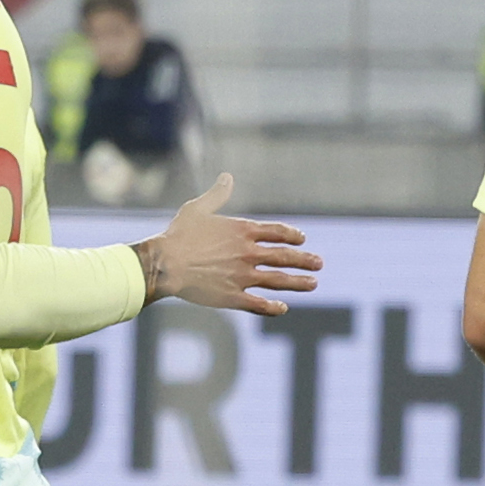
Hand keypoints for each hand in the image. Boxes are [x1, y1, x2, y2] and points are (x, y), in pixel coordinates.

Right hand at [132, 173, 321, 313]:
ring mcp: (242, 276)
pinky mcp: (232, 297)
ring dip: (298, 283)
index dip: (292, 235)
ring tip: (313, 283)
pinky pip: (259, 304)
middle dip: (304, 260)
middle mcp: (248, 253)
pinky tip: (283, 308)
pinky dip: (273, 307)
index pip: (277, 232)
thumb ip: (217, 194)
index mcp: (242, 231)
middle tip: (319, 263)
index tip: (302, 239)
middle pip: (284, 257)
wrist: (165, 263)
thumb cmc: (178, 235)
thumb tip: (227, 177)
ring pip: (278, 281)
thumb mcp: (197, 208)